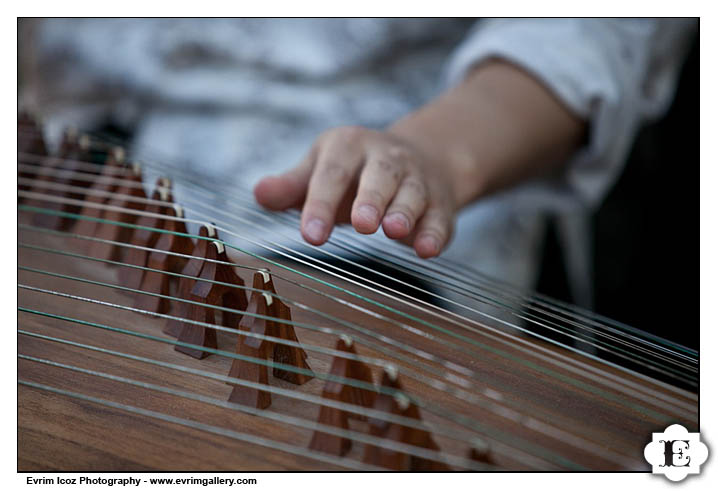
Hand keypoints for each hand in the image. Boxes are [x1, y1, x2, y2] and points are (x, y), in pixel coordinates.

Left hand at [253, 126, 455, 257]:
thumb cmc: (355, 173)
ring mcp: (417, 180)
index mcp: (348, 147)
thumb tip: (259, 193)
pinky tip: (427, 249)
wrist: (420, 158)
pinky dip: (435, 233)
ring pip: (413, 193)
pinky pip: (440, 217)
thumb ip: (291, 186)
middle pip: (379, 175)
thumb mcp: (320, 170)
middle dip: (371, 199)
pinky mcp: (439, 204)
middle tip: (361, 225)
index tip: (311, 236)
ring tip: (394, 231)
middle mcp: (386, 159)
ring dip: (405, 212)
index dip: (321, 204)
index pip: (332, 175)